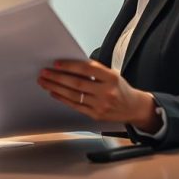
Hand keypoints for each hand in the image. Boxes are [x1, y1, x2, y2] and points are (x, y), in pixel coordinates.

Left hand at [37, 60, 161, 132]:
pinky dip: (63, 99)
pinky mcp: (96, 115)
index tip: (56, 63)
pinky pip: (76, 106)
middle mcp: (106, 92)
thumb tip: (70, 65)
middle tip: (44, 72)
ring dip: (56, 88)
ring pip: (74, 95)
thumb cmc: (120, 88)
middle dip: (58, 77)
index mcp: (111, 77)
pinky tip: (54, 93)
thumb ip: (94, 70)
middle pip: (77, 83)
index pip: (86, 69)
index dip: (70, 66)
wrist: (134, 107)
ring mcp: (101, 105)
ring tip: (44, 82)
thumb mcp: (112, 74)